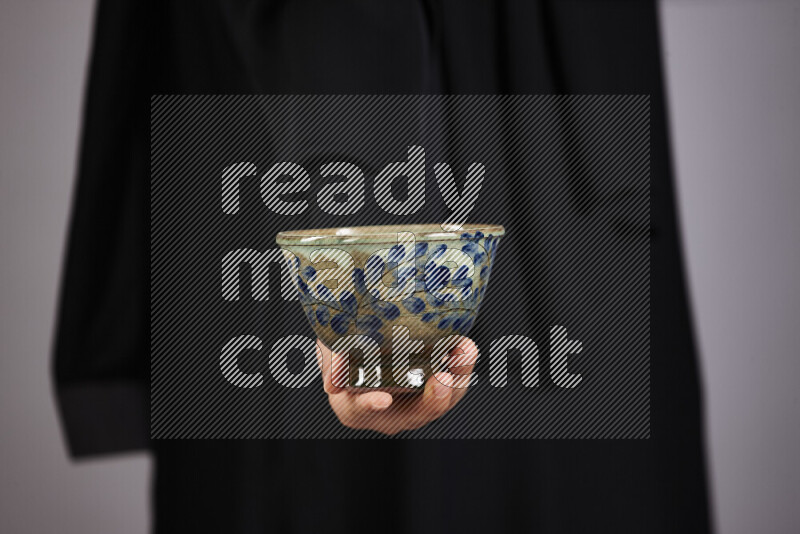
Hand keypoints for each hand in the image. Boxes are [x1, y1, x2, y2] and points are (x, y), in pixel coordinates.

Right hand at [315, 337, 477, 434]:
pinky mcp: (434, 387)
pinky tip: (465, 345)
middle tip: (442, 377)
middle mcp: (388, 414)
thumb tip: (333, 383)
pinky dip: (460, 366)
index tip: (382, 399)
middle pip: (414, 414)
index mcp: (355, 408)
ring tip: (464, 351)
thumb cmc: (343, 347)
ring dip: (456, 377)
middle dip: (433, 399)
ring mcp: (414, 404)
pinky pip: (452, 383)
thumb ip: (332, 361)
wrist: (362, 338)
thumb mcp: (330, 347)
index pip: (361, 410)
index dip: (370, 405)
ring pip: (441, 401)